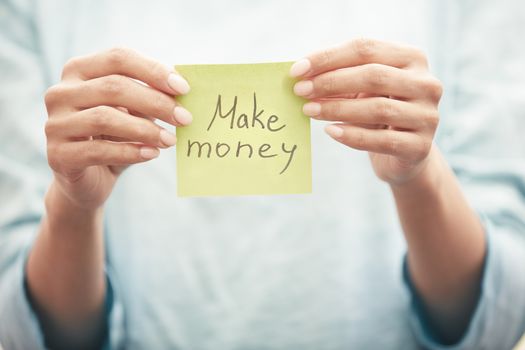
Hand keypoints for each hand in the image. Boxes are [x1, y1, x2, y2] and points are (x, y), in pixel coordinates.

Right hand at [44, 47, 191, 209]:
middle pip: (113, 87)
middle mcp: (60, 92)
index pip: (118, 58)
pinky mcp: (58, 154)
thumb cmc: (115, 138)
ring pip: (105, 117)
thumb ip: (150, 96)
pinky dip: (130, 152)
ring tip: (170, 140)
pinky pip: (98, 150)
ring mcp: (55, 123)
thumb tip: (182, 88)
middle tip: (184, 118)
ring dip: (145, 129)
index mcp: (79, 70)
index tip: (184, 89)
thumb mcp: (133, 113)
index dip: (153, 71)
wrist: (89, 180)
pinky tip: (152, 154)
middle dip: (156, 102)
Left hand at [291, 38, 442, 185]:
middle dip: (330, 82)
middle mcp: (426, 84)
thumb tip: (301, 72)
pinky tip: (330, 131)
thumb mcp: (362, 89)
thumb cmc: (377, 114)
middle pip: (373, 76)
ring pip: (378, 108)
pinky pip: (382, 140)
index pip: (366, 49)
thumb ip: (339, 76)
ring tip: (309, 110)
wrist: (404, 155)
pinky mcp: (420, 147)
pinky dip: (352, 136)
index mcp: (412, 58)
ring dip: (337, 108)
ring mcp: (427, 116)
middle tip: (300, 91)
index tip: (296, 70)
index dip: (328, 58)